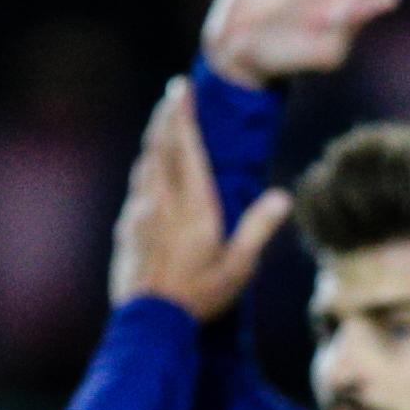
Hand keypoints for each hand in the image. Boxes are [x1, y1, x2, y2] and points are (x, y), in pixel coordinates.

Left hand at [109, 78, 291, 319]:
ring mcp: (140, 212)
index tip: (182, 88)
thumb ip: (257, 230)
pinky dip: (146, 168)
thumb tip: (282, 197)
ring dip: (155, 138)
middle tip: (174, 93)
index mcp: (194, 206)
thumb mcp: (238, 268)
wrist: (150, 321)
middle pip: (161, 146)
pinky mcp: (127, 227)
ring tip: (164, 123)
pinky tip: (150, 169)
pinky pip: (137, 188)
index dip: (183, 115)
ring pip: (146, 164)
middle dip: (168, 116)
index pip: (186, 148)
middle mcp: (162, 201)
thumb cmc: (200, 296)